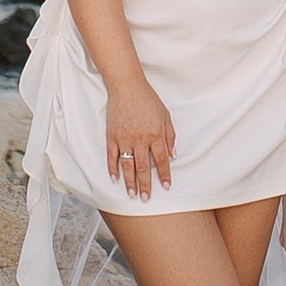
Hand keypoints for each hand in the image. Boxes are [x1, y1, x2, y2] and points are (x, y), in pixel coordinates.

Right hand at [104, 86, 175, 202]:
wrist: (127, 86)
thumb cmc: (148, 99)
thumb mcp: (165, 116)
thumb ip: (170, 136)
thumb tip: (173, 155)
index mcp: (155, 134)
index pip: (161, 160)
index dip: (164, 175)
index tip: (166, 187)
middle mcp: (140, 139)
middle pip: (143, 168)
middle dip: (146, 185)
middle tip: (147, 199)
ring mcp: (124, 138)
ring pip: (127, 166)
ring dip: (130, 182)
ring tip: (132, 195)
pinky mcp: (112, 136)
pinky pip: (112, 156)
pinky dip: (113, 169)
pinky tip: (115, 180)